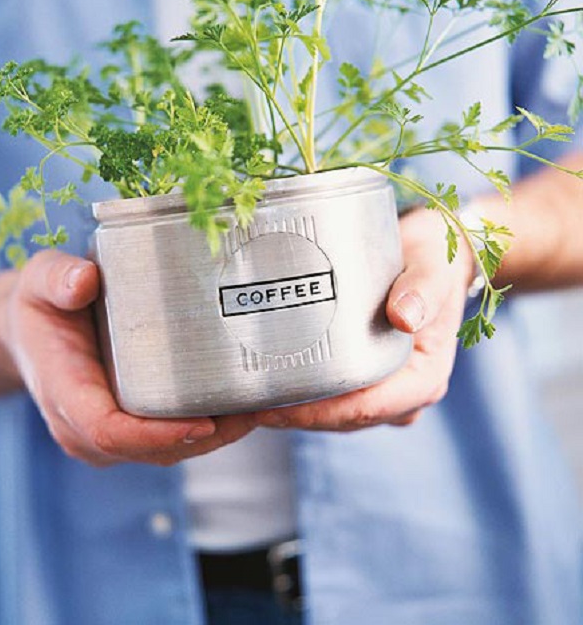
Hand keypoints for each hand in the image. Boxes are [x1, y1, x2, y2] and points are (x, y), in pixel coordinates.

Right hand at [3, 250, 255, 465]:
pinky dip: (213, 428)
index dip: (157, 434)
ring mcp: (109, 436)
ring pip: (171, 451)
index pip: (109, 430)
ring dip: (221, 436)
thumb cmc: (41, 306)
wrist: (32, 334)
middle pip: (153, 450)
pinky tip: (248, 406)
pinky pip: (173, 440)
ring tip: (267, 408)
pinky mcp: (131, 429)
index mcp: (64, 393)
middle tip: (260, 409)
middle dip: (210, 436)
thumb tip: (85, 281)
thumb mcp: (39, 280)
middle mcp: (86, 428)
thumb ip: (58, 278)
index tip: (205, 421)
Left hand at [255, 208, 474, 430]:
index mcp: (424, 380)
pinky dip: (298, 396)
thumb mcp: (433, 268)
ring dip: (291, 412)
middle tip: (244, 406)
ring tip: (245, 402)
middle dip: (293, 417)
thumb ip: (422, 289)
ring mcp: (384, 392)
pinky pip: (329, 399)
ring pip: (332, 416)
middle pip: (341, 419)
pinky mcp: (365, 382)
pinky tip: (264, 387)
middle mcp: (404, 395)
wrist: (430, 258)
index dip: (317, 413)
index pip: (365, 408)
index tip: (274, 407)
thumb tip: (404, 317)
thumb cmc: (432, 262)